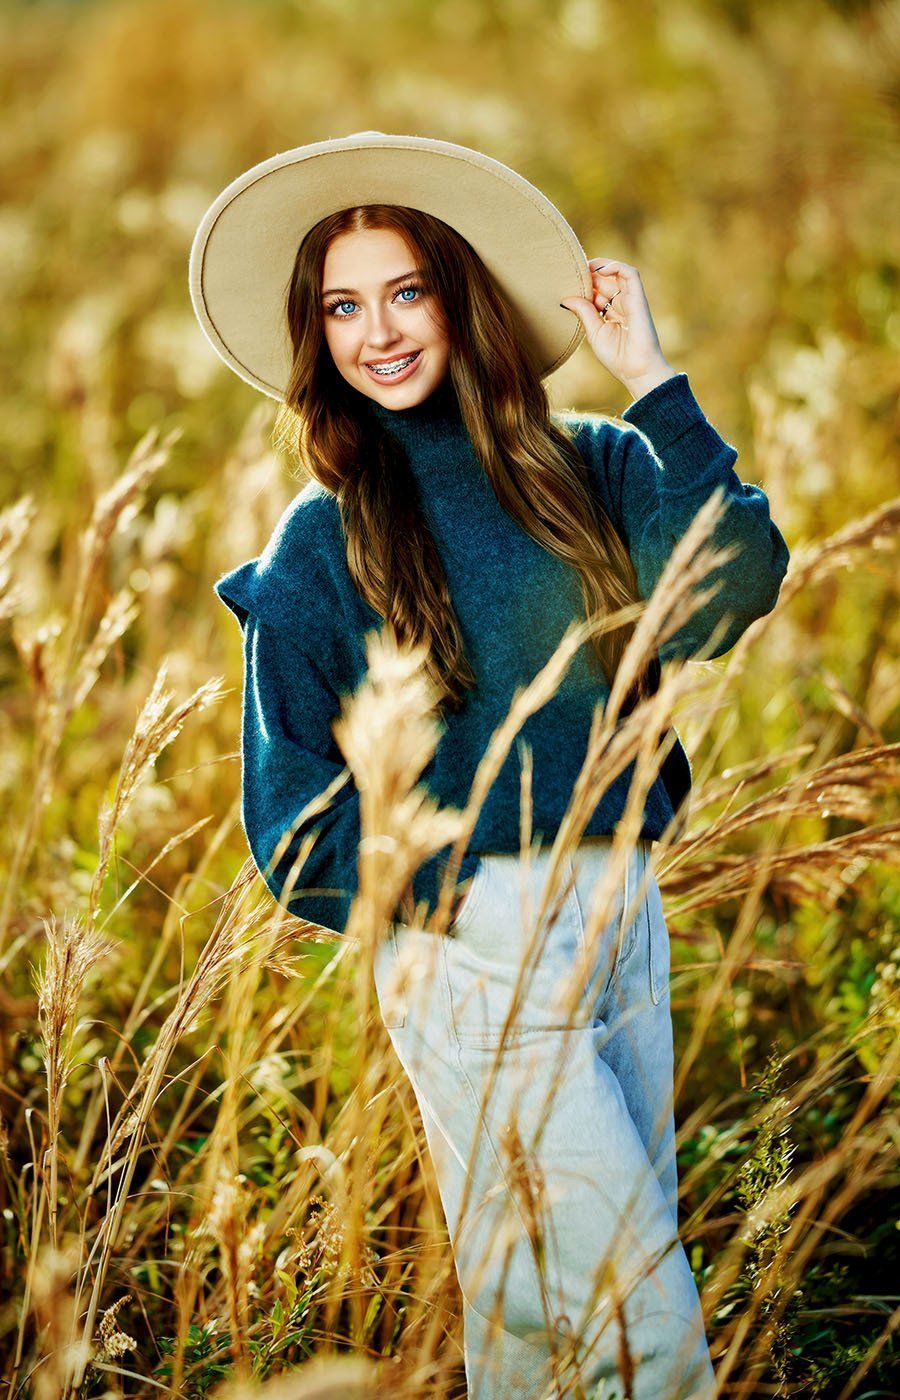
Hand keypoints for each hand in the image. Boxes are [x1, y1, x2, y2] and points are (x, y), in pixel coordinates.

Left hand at [560, 258, 676, 398]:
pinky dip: (616, 266)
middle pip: (605, 281)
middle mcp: (622, 304)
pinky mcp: (639, 298)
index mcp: (612, 313)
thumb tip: (565, 298)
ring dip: (600, 267)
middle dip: (589, 275)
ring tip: (584, 267)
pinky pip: (630, 274)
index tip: (568, 283)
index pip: (597, 291)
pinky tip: (600, 269)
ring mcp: (631, 300)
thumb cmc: (617, 356)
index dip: (584, 285)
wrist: (636, 370)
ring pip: (617, 273)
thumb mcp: (594, 331)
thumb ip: (583, 312)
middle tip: (572, 273)